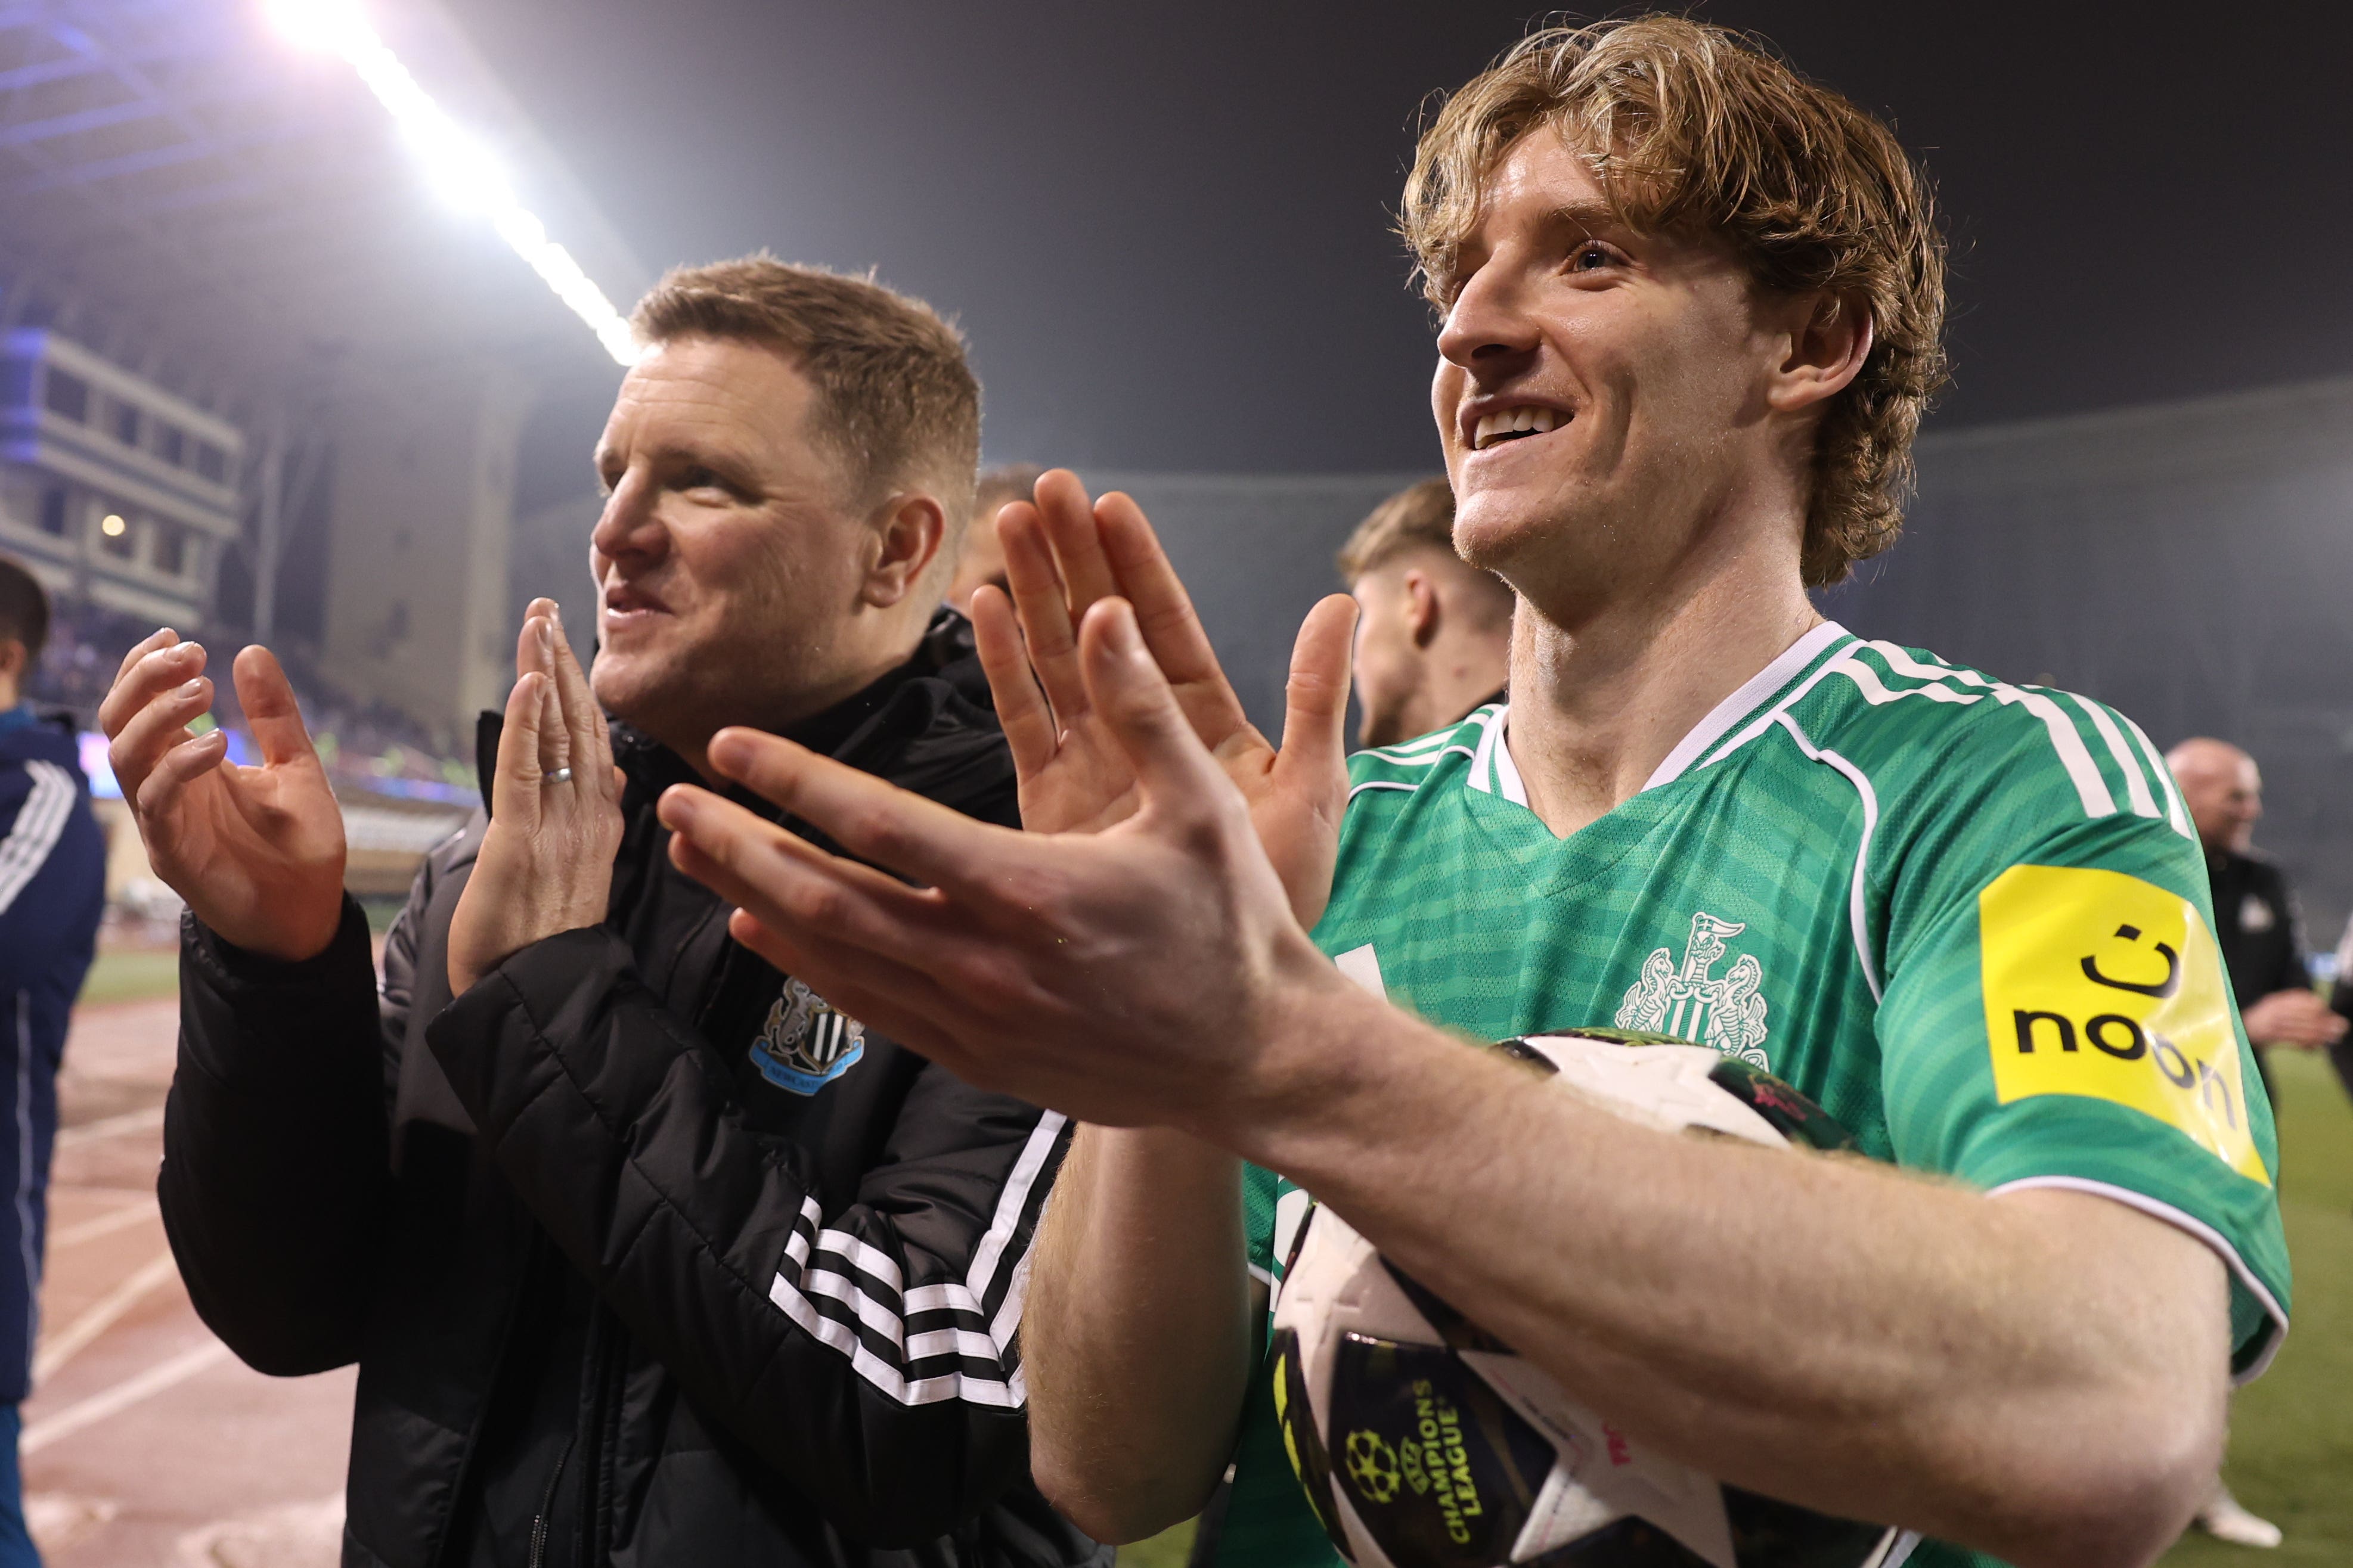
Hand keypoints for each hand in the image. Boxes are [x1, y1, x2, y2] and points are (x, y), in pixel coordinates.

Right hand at [99, 631, 344, 961]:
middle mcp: (166, 785)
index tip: (177, 637)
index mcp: (187, 761)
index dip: (146, 667)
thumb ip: (274, 715)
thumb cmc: (298, 843)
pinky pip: (155, 803)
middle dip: (144, 680)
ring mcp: (164, 819)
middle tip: (189, 655)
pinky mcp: (173, 853)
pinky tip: (217, 742)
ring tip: (204, 689)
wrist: (310, 910)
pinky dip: (178, 767)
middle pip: (119, 721)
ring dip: (159, 715)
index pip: (142, 705)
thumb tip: (251, 651)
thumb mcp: (296, 765)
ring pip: (125, 756)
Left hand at [447, 601, 624, 994]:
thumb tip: (612, 776)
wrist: (534, 995)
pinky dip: (526, 722)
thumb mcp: (575, 873)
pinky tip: (528, 680)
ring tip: (536, 622)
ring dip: (544, 672)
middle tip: (548, 610)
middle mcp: (588, 817)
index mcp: (598, 824)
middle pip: (579, 725)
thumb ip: (591, 819)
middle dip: (564, 662)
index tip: (568, 644)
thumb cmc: (541, 943)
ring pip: (554, 735)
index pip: (592, 741)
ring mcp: (560, 826)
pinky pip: (524, 770)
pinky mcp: (522, 839)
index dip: (581, 688)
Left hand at [657, 597, 1354, 1130]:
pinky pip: (870, 1008)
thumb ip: (1143, 708)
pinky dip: (807, 964)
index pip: (884, 827)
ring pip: (837, 959)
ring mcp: (978, 1020)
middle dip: (742, 847)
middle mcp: (987, 962)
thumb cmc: (1236, 925)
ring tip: (695, 858)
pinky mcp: (982, 1058)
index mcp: (1031, 891)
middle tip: (672, 806)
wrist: (1255, 1060)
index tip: (731, 745)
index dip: (796, 782)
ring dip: (758, 901)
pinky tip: (765, 929)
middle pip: (831, 900)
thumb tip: (1103, 610)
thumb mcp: (1203, 807)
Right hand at [972, 469, 1356, 926]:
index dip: (1135, 565)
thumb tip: (1342, 603)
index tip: (1108, 504)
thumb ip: (1316, 695)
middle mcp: (1146, 734)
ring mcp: (1096, 766)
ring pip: (1057, 661)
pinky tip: (983, 608)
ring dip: (1032, 592)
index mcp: (1207, 724)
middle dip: (1072, 557)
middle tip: (1042, 490)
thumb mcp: (1310, 792)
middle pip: (1101, 627)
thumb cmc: (1280, 900)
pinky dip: (1002, 665)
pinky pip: (1023, 720)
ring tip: (1005, 525)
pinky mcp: (1052, 806)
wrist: (1226, 996)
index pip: (1166, 625)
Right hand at [2239, 988, 2346, 1049]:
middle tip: (2342, 1027)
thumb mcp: (2272, 1004)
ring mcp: (2270, 1024)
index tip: (2328, 1013)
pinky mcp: (2269, 1037)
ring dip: (2320, 1034)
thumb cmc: (2257, 1019)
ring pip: (2301, 1029)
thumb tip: (2320, 1004)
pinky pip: (2293, 1040)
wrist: (2233, 1031)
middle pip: (2305, 1015)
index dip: (2318, 1006)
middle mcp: (2273, 1010)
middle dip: (2325, 1022)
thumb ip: (2293, 1003)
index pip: (2302, 1000)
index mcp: (2276, 1000)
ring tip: (2334, 1037)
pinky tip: (2316, 1047)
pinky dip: (2306, 1044)